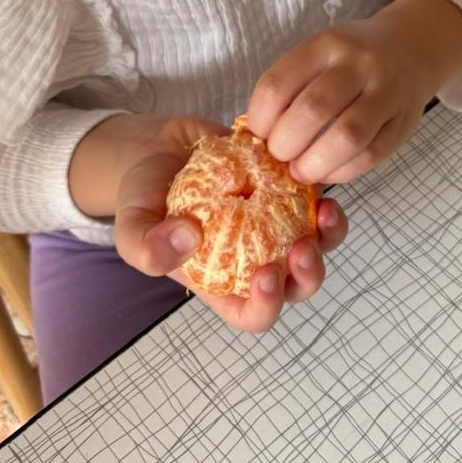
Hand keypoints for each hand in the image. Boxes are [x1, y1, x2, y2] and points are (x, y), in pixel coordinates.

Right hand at [70, 113, 348, 333]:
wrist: (158, 147)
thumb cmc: (143, 196)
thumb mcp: (132, 225)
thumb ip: (147, 246)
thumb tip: (187, 241)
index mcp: (222, 283)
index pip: (254, 315)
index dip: (268, 305)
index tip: (266, 275)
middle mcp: (254, 260)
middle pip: (296, 285)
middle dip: (309, 273)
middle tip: (302, 246)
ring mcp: (274, 226)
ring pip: (317, 245)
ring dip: (329, 236)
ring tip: (325, 211)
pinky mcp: (285, 191)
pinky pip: (315, 202)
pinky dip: (322, 195)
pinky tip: (315, 179)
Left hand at [245, 0, 461, 184]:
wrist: (411, 50)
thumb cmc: (350, 60)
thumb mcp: (319, 54)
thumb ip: (292, 86)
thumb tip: (257, 140)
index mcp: (326, 44)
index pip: (278, 84)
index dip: (259, 120)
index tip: (257, 137)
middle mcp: (359, 63)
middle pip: (312, 111)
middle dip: (285, 145)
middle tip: (278, 158)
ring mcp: (386, 92)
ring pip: (346, 137)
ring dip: (315, 164)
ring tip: (301, 172)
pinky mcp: (404, 122)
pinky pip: (370, 155)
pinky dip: (343, 172)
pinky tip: (329, 172)